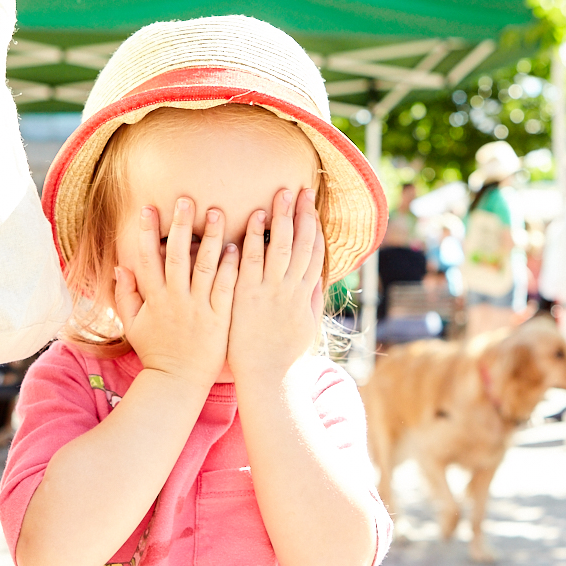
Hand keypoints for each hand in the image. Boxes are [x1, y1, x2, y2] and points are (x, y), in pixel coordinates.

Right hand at [114, 198, 237, 387]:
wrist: (178, 382)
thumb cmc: (156, 352)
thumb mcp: (133, 325)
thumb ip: (125, 296)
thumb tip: (119, 267)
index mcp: (153, 298)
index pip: (147, 258)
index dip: (147, 233)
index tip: (149, 208)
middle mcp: (175, 300)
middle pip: (176, 256)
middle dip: (181, 226)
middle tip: (186, 199)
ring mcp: (198, 308)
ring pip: (204, 266)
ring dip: (211, 237)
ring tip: (217, 212)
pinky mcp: (219, 318)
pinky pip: (226, 287)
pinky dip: (230, 266)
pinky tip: (238, 246)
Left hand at [228, 187, 325, 383]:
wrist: (267, 377)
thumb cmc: (284, 354)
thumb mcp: (306, 325)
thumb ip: (311, 298)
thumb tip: (318, 278)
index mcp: (304, 294)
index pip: (315, 253)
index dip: (315, 228)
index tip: (313, 207)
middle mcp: (290, 289)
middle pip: (301, 244)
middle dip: (302, 215)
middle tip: (302, 189)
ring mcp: (269, 291)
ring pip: (279, 248)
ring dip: (281, 219)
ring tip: (281, 193)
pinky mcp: (247, 296)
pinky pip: (251, 262)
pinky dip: (255, 239)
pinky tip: (254, 218)